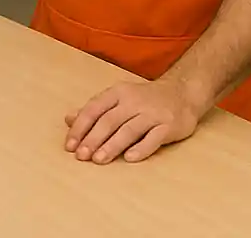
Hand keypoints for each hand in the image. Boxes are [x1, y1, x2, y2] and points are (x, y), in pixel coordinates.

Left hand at [64, 78, 204, 164]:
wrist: (181, 93)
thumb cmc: (144, 98)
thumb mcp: (118, 97)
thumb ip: (95, 109)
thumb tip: (68, 119)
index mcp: (118, 92)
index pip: (94, 109)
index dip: (80, 127)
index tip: (69, 145)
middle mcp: (133, 101)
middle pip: (109, 120)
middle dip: (93, 139)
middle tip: (81, 156)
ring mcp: (152, 113)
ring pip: (128, 130)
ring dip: (112, 145)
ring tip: (98, 160)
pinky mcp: (168, 125)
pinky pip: (153, 138)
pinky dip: (141, 148)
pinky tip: (129, 159)